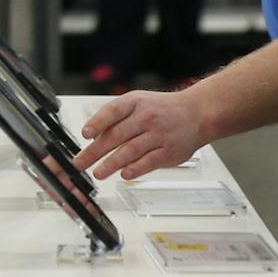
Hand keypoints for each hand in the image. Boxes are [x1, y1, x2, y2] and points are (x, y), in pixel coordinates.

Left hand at [74, 88, 209, 179]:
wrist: (197, 113)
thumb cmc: (162, 109)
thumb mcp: (138, 102)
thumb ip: (116, 116)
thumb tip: (93, 136)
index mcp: (135, 102)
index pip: (112, 111)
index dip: (97, 123)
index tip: (85, 134)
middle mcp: (146, 117)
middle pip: (117, 135)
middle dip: (95, 151)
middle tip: (80, 163)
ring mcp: (158, 134)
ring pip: (130, 150)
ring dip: (111, 164)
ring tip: (98, 173)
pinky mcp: (168, 151)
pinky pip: (149, 161)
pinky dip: (135, 169)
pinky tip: (124, 175)